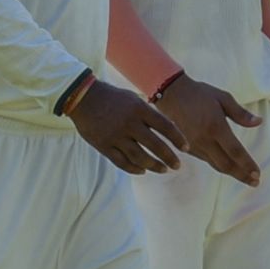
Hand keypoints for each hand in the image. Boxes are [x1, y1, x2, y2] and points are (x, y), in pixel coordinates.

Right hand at [68, 79, 186, 173]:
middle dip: (169, 158)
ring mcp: (116, 136)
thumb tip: (169, 129)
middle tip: (177, 166)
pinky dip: (134, 169)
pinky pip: (122, 162)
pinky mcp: (104, 146)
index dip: (178, 139)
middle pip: (155, 145)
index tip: (186, 148)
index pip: (165, 126)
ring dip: (154, 166)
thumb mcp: (134, 99)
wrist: (83, 98)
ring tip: (163, 170)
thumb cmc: (113, 98)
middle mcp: (130, 123)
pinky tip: (143, 171)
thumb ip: (149, 114)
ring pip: (140, 157)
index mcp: (140, 109)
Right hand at [155, 74, 261, 186]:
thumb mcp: (222, 98)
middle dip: (242, 175)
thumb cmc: (199, 94)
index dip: (247, 165)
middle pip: (226, 164)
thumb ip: (240, 113)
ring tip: (245, 178)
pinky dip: (220, 166)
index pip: (235, 151)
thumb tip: (259, 122)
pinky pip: (207, 160)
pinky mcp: (188, 148)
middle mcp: (204, 139)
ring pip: (216, 165)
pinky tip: (228, 167)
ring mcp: (194, 145)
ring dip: (232, 173)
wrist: (171, 94)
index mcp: (215, 126)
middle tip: (256, 182)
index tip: (258, 175)